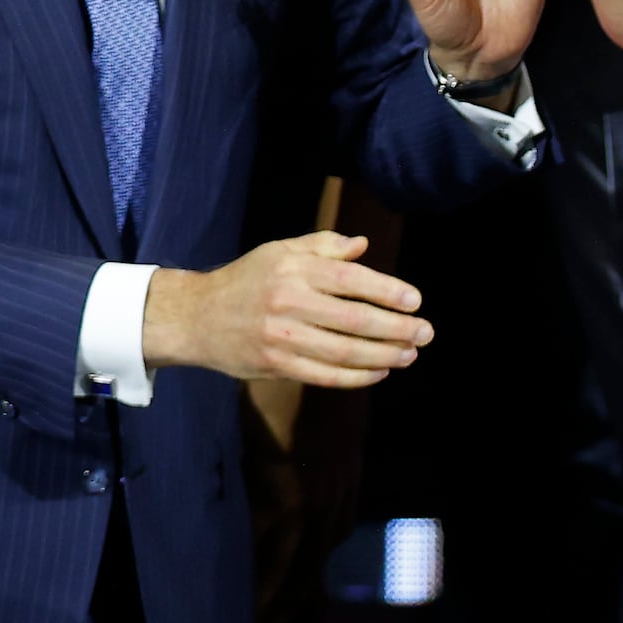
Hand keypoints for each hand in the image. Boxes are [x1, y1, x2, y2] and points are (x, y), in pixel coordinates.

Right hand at [145, 230, 432, 389]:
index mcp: (293, 271)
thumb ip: (322, 247)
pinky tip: (379, 371)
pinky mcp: (276, 367)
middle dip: (397, 328)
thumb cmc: (245, 279)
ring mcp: (282, 339)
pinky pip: (325, 376)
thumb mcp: (279, 251)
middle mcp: (289, 304)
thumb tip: (362, 245)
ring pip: (344, 352)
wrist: (197, 317)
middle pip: (354, 320)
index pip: (351, 280)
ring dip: (384, 356)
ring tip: (409, 354)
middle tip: (425, 333)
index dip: (388, 291)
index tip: (415, 301)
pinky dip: (357, 376)